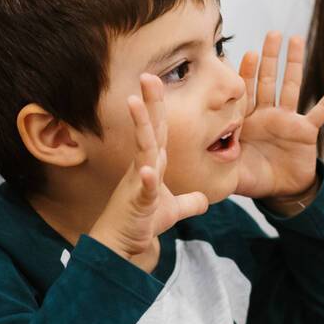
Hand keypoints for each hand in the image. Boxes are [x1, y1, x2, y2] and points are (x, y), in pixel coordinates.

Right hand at [88, 75, 209, 268]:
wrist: (121, 247)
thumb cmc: (140, 223)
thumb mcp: (172, 211)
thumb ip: (188, 202)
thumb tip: (203, 200)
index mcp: (152, 164)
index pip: (159, 130)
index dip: (159, 106)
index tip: (157, 79)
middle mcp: (143, 168)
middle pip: (149, 130)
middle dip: (149, 103)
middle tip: (148, 76)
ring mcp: (139, 184)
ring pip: (143, 151)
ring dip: (141, 128)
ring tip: (135, 103)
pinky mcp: (138, 204)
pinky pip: (145, 189)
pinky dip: (147, 180)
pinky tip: (149, 170)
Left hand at [235, 31, 323, 201]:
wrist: (280, 192)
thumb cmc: (253, 178)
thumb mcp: (232, 172)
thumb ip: (219, 162)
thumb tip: (201, 155)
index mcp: (246, 121)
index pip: (245, 92)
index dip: (247, 73)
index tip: (249, 53)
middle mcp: (267, 115)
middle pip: (268, 80)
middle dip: (269, 57)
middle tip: (272, 34)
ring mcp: (287, 120)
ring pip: (291, 87)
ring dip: (294, 63)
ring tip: (296, 39)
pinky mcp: (307, 130)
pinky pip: (322, 110)